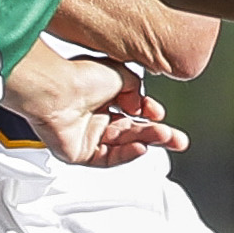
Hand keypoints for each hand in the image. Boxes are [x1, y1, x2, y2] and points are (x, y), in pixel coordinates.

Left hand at [2, 59, 186, 167]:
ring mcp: (84, 136)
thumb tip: (140, 105)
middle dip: (156, 134)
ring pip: (121, 145)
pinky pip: (106, 159)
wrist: (56, 90)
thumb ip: (136, 88)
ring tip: (166, 138)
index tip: (159, 112)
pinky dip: (125, 155)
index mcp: (99, 96)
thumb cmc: (78, 76)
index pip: (130, 111)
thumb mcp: (120, 73)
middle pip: (130, 131)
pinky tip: (140, 148)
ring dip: (146, 142)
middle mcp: (91, 116)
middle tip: (177, 139)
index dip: (147, 113)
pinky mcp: (77, 153)